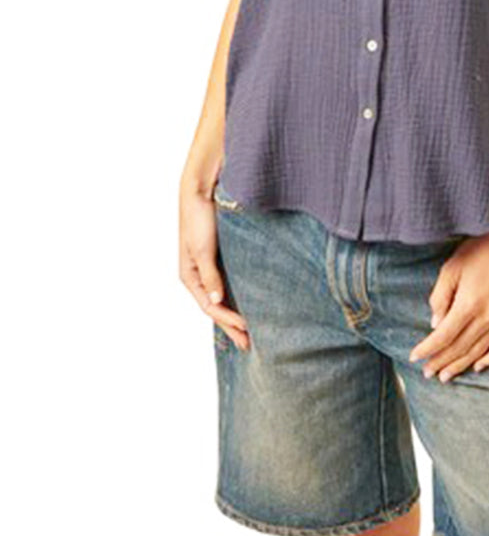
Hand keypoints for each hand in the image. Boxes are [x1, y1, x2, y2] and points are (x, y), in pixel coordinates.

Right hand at [178, 183, 249, 350]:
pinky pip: (229, 284)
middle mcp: (199, 276)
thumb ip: (210, 275)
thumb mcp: (203, 248)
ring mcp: (210, 268)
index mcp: (190, 276)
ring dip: (236, 314)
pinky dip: (238, 297)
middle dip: (232, 327)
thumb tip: (217, 302)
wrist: (201, 190)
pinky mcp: (221, 258)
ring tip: (251, 332)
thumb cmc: (198, 218)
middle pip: (216, 308)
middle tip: (250, 345)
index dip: (228, 321)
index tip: (247, 331)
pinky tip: (249, 305)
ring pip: (224, 299)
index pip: (210, 308)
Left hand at [408, 229, 488, 380]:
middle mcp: (488, 316)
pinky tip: (479, 366)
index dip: (428, 349)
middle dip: (441, 362)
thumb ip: (441, 297)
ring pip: (479, 351)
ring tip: (446, 376)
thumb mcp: (451, 268)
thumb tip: (435, 324)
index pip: (443, 336)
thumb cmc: (479, 250)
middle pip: (460, 347)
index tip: (414, 357)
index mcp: (469, 304)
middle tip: (427, 373)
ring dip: (461, 365)